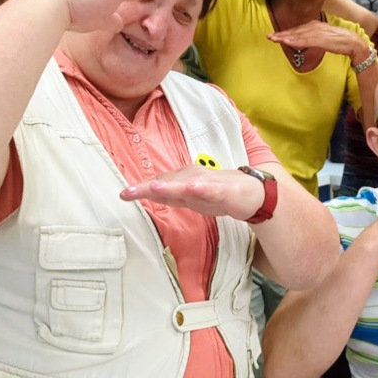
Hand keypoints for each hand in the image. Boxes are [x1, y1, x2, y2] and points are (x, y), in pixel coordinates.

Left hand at [120, 164, 266, 220]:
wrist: (254, 193)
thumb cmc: (222, 192)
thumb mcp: (194, 197)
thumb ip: (175, 195)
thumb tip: (151, 193)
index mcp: (186, 184)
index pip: (161, 186)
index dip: (142, 189)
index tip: (124, 194)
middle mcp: (194, 181)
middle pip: (169, 183)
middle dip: (149, 187)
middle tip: (128, 192)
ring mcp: (209, 184)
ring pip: (187, 184)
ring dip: (171, 186)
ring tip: (154, 187)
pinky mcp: (225, 191)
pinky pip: (211, 190)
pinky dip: (200, 189)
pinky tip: (191, 188)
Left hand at [269, 21, 369, 60]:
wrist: (353, 43)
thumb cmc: (339, 42)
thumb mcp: (322, 39)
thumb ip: (312, 39)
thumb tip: (302, 42)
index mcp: (314, 25)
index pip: (296, 29)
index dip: (285, 33)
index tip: (274, 35)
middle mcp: (315, 26)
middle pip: (295, 31)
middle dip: (281, 34)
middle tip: (269, 36)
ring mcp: (318, 32)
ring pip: (298, 35)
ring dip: (286, 37)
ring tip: (275, 39)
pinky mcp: (322, 38)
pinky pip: (306, 40)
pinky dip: (296, 41)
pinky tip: (288, 42)